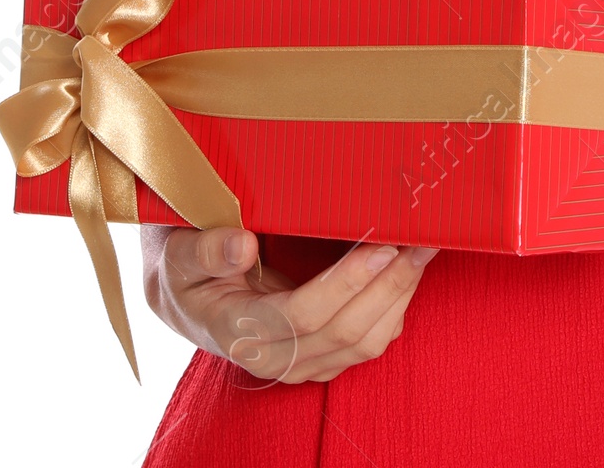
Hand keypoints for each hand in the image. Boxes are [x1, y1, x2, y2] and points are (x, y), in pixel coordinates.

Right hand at [142, 225, 437, 383]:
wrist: (187, 299)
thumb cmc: (185, 269)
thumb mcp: (178, 253)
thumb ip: (205, 251)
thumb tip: (241, 245)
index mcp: (237, 330)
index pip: (302, 315)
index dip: (347, 283)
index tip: (381, 244)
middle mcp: (273, 359)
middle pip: (345, 332)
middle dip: (389, 284)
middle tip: (421, 239)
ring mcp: (300, 364)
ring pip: (365, 343)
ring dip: (400, 296)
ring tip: (424, 249)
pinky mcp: (320, 358)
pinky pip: (369, 341)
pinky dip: (395, 306)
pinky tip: (408, 269)